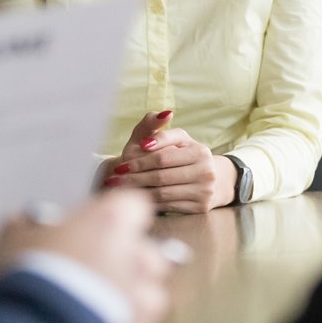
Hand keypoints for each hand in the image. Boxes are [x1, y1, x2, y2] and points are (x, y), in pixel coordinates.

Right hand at [0, 190, 171, 322]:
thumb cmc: (23, 281)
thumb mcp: (12, 237)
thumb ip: (30, 224)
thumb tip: (27, 223)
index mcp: (111, 222)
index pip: (133, 205)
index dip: (114, 217)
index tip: (96, 227)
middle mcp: (138, 258)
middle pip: (149, 253)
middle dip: (130, 262)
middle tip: (97, 272)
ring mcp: (144, 302)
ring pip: (151, 296)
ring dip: (131, 301)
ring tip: (96, 311)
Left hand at [105, 112, 235, 212]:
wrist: (205, 179)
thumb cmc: (180, 154)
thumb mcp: (172, 138)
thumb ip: (159, 124)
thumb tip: (165, 114)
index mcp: (199, 151)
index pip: (163, 157)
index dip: (140, 161)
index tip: (122, 165)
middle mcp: (206, 172)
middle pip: (161, 177)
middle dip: (135, 178)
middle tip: (115, 180)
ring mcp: (205, 191)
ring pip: (163, 194)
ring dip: (139, 192)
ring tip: (120, 190)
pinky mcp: (200, 208)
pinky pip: (168, 207)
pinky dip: (150, 204)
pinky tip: (137, 200)